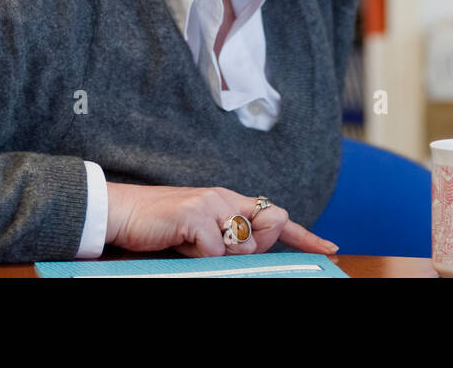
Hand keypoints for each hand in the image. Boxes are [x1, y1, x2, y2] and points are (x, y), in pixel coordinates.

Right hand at [105, 182, 337, 257]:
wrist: (123, 213)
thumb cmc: (161, 227)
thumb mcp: (201, 233)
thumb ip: (230, 235)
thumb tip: (258, 242)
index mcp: (228, 200)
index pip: (273, 217)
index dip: (304, 235)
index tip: (330, 248)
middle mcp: (224, 197)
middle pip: (264, 232)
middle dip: (248, 248)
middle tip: (209, 244)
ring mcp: (211, 204)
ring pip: (241, 245)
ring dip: (218, 254)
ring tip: (189, 243)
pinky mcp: (196, 215)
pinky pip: (215, 250)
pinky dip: (199, 255)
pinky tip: (181, 243)